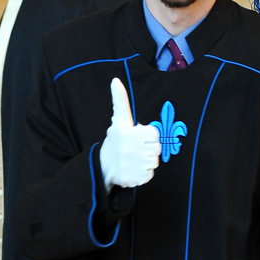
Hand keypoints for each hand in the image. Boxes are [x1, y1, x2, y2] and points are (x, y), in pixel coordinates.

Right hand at [100, 78, 160, 192]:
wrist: (102, 166)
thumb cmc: (116, 140)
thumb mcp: (119, 119)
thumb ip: (120, 100)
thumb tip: (115, 80)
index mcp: (130, 132)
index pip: (155, 135)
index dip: (148, 137)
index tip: (138, 138)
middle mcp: (131, 149)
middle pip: (156, 150)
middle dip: (148, 150)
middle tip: (135, 150)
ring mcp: (132, 165)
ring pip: (154, 163)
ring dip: (146, 162)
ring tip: (133, 160)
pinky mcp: (134, 179)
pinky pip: (149, 175)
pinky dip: (143, 174)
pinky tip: (132, 170)